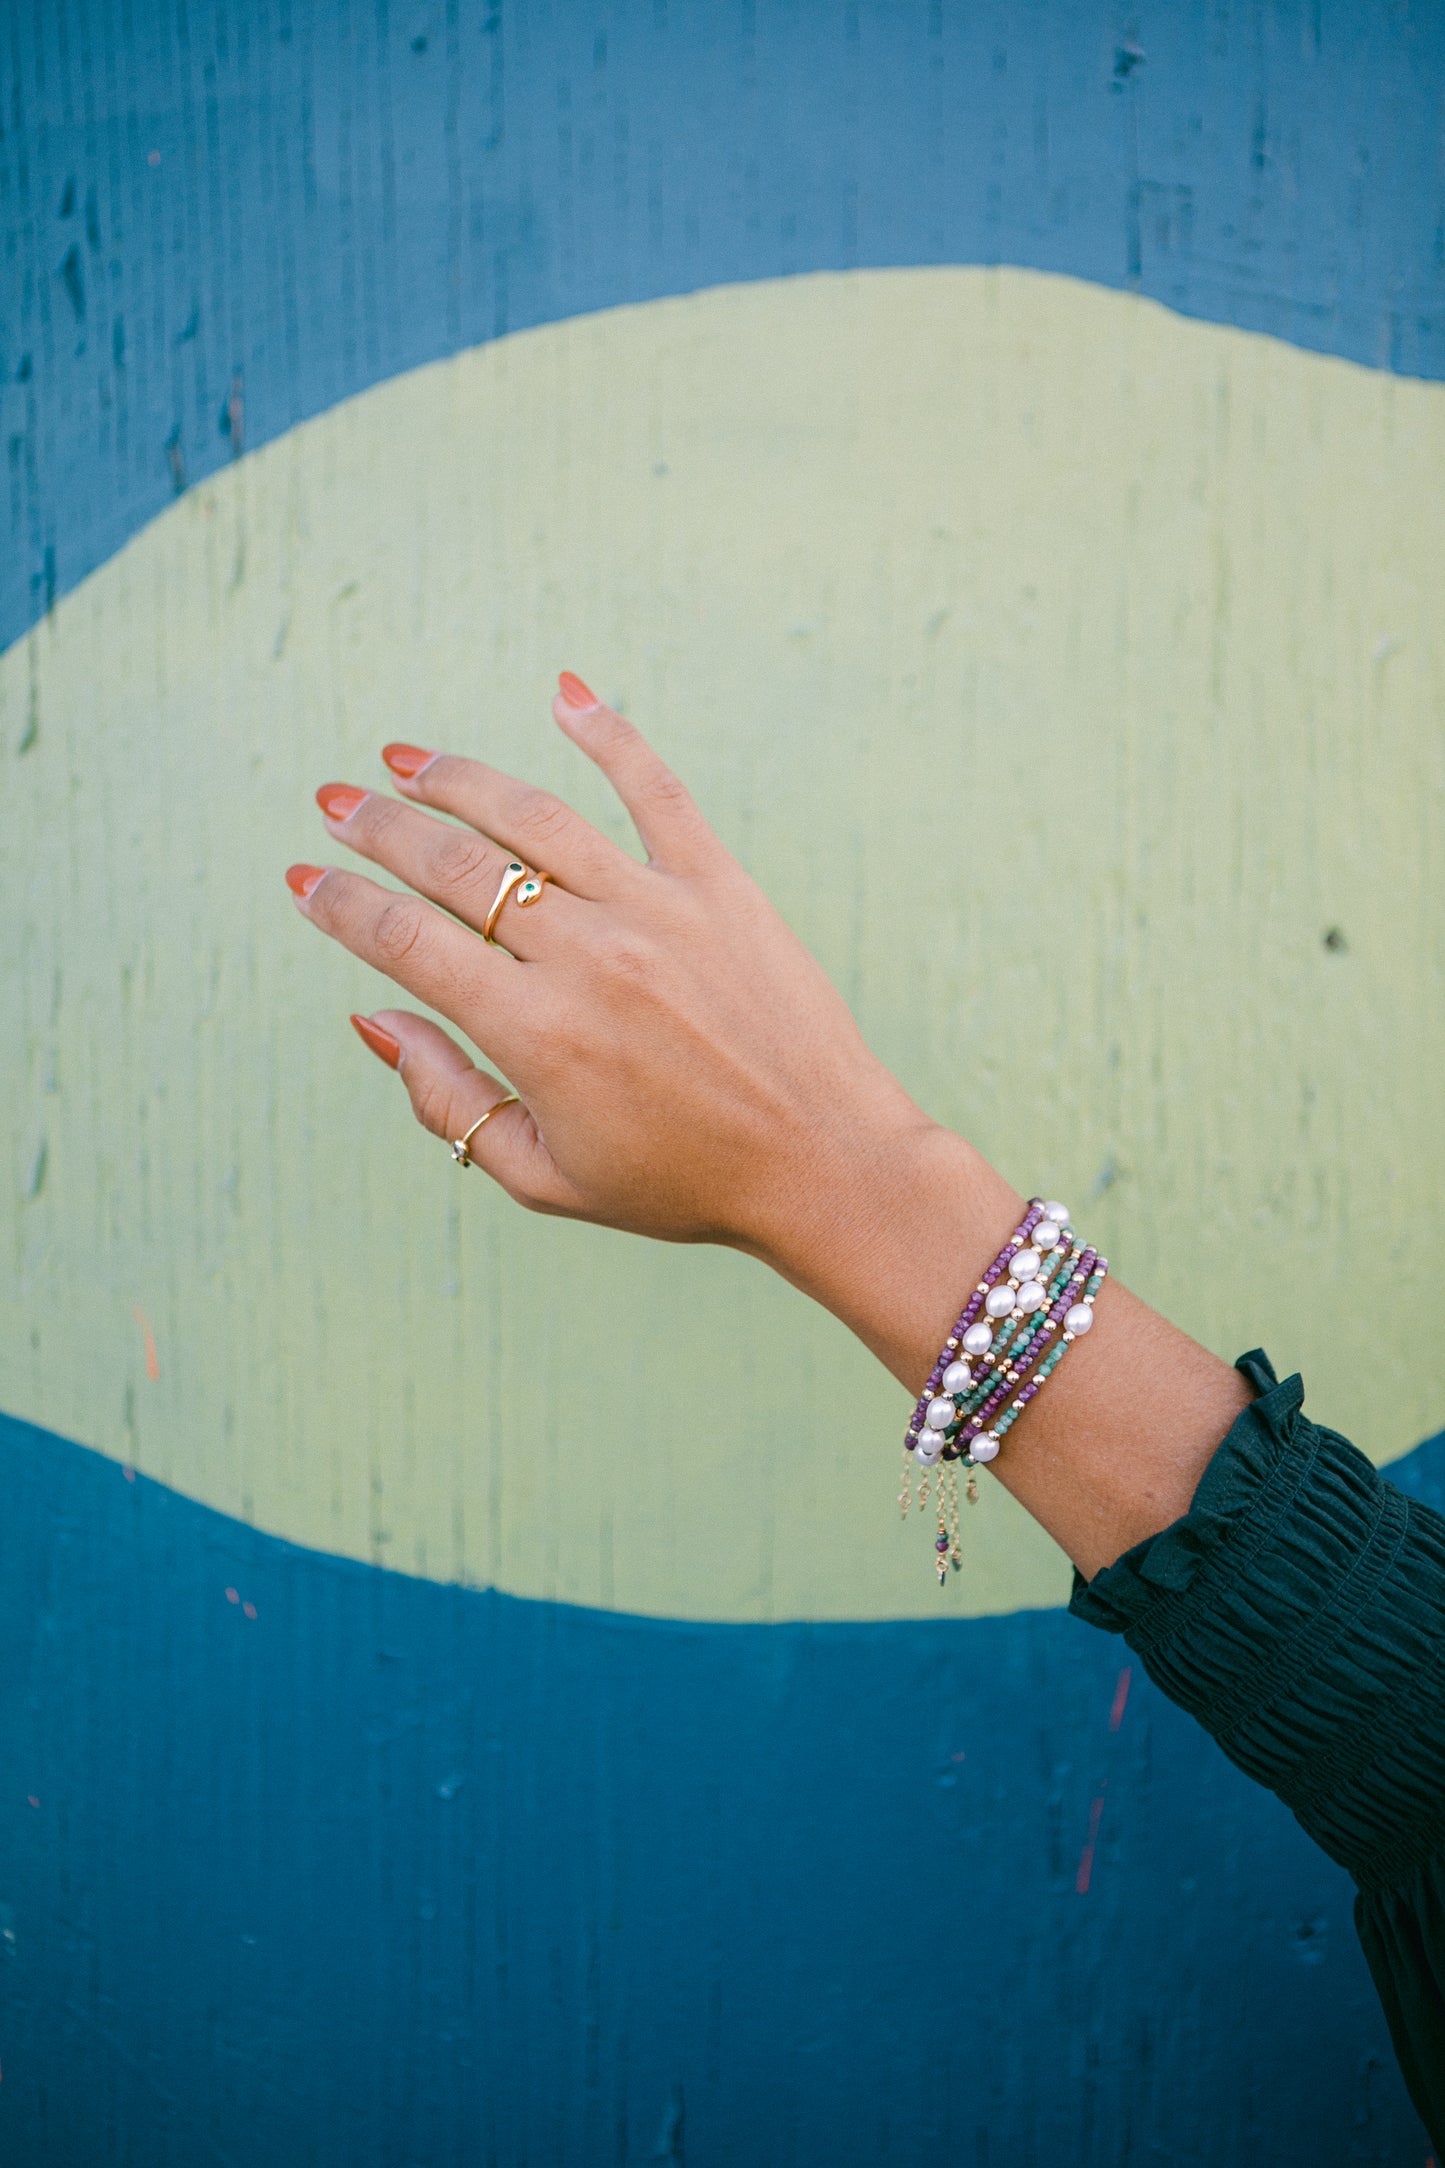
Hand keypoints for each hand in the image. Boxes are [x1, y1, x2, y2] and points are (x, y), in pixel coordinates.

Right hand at [287, 676, 973, 1329]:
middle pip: (454, 866)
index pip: (405, 943)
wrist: (822, 1163)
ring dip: (457, 777)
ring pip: (534, 818)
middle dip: (377, 829)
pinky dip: (608, 733)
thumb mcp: (543, 1177)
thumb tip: (373, 1018)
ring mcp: (657, 911)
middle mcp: (587, 958)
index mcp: (534, 1035)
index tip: (302, 880)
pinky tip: (564, 693)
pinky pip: (656, 790)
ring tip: (407, 760)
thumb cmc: (680, 1185)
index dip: (340, 906)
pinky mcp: (720, 885)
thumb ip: (448, 1099)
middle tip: (334, 803)